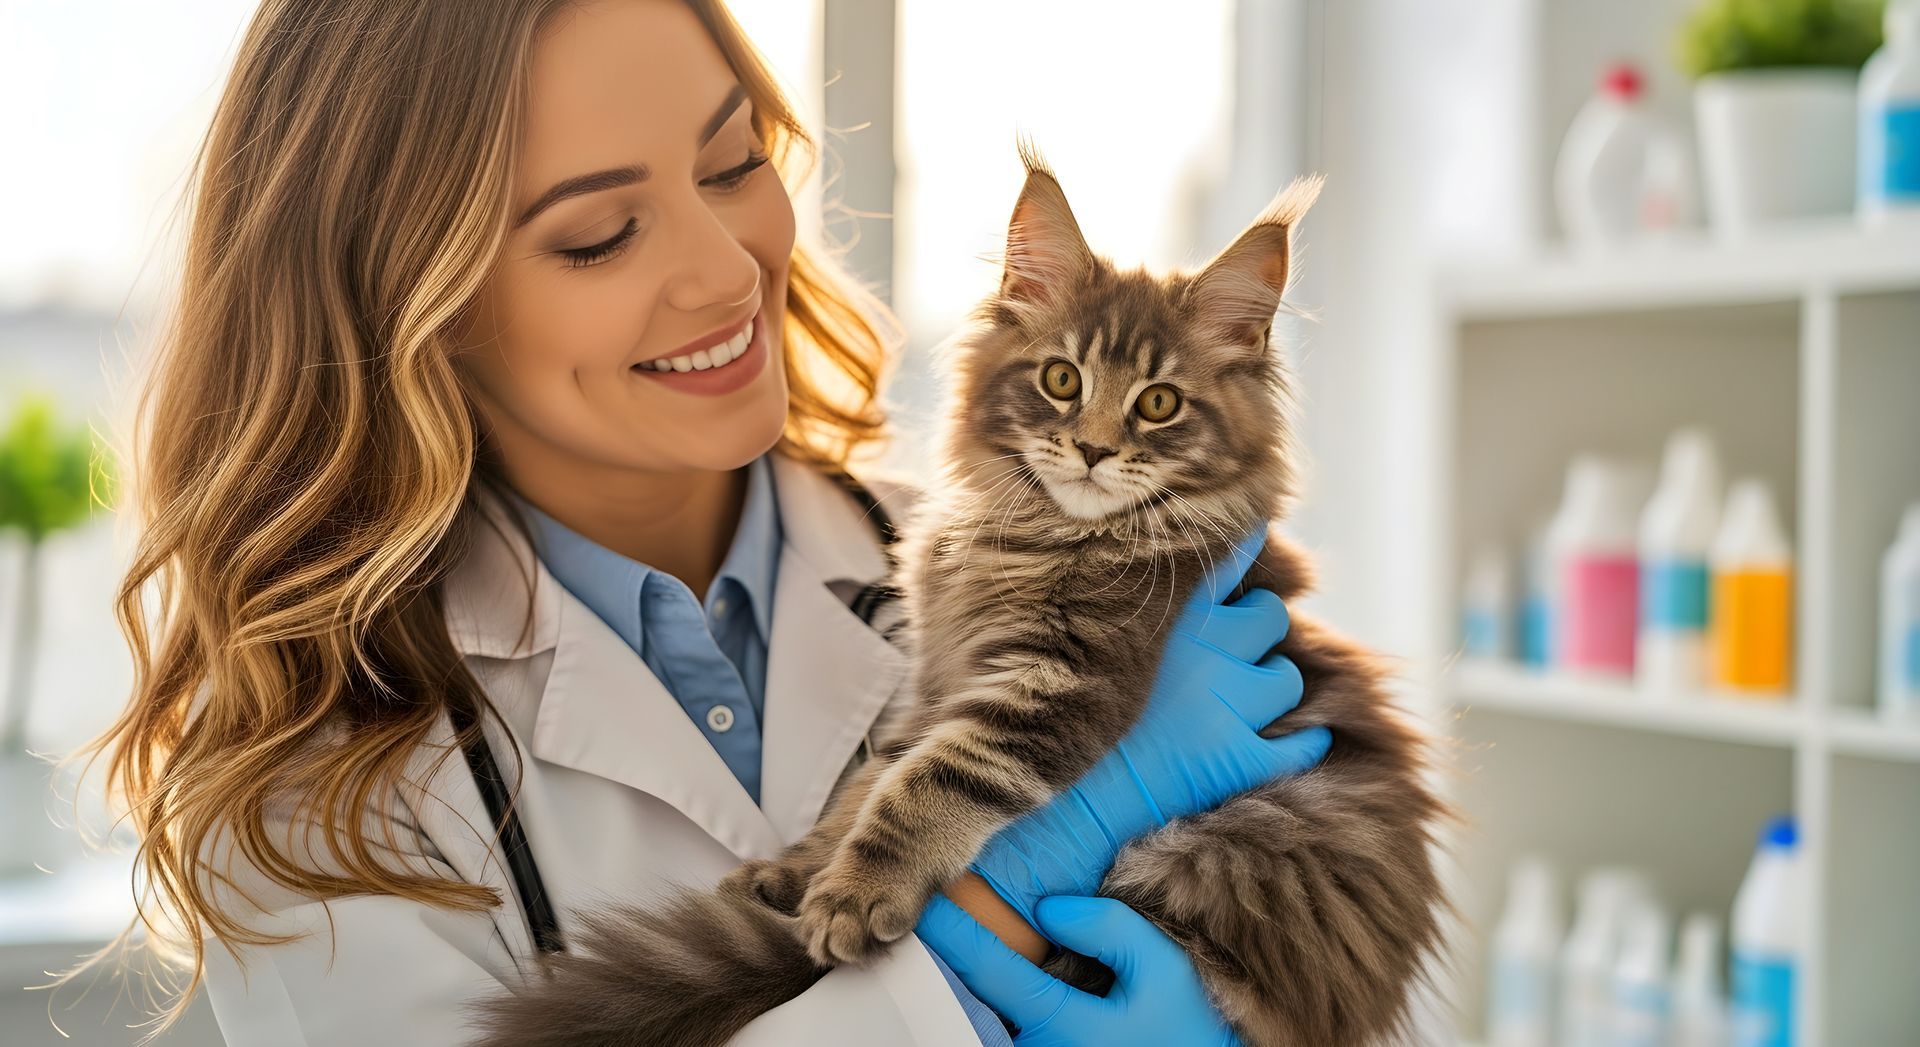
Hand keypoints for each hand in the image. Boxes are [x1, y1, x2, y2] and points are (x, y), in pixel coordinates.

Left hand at [917, 893, 1240, 1046]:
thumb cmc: (1183, 1027)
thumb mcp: (1162, 970)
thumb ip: (1109, 929)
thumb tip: (1050, 908)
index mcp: (1062, 1024)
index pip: (990, 969)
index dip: (954, 933)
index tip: (928, 902)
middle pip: (975, 997)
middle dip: (957, 960)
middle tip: (942, 919)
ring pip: (982, 1018)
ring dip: (971, 984)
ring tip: (964, 946)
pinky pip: (999, 1032)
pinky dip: (989, 1005)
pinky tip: (990, 978)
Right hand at [965, 525, 1331, 925]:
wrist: (1057, 806)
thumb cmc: (1049, 720)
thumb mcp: (1071, 640)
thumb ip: (1115, 601)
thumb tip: (1141, 574)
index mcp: (1168, 612)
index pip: (1230, 556)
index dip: (1243, 549)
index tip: (1245, 543)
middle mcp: (1209, 648)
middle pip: (1271, 614)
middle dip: (1257, 630)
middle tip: (1230, 652)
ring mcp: (1230, 705)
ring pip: (1287, 677)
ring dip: (1270, 687)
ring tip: (1240, 704)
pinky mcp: (1242, 759)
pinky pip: (1302, 744)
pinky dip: (1300, 744)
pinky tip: (1281, 746)